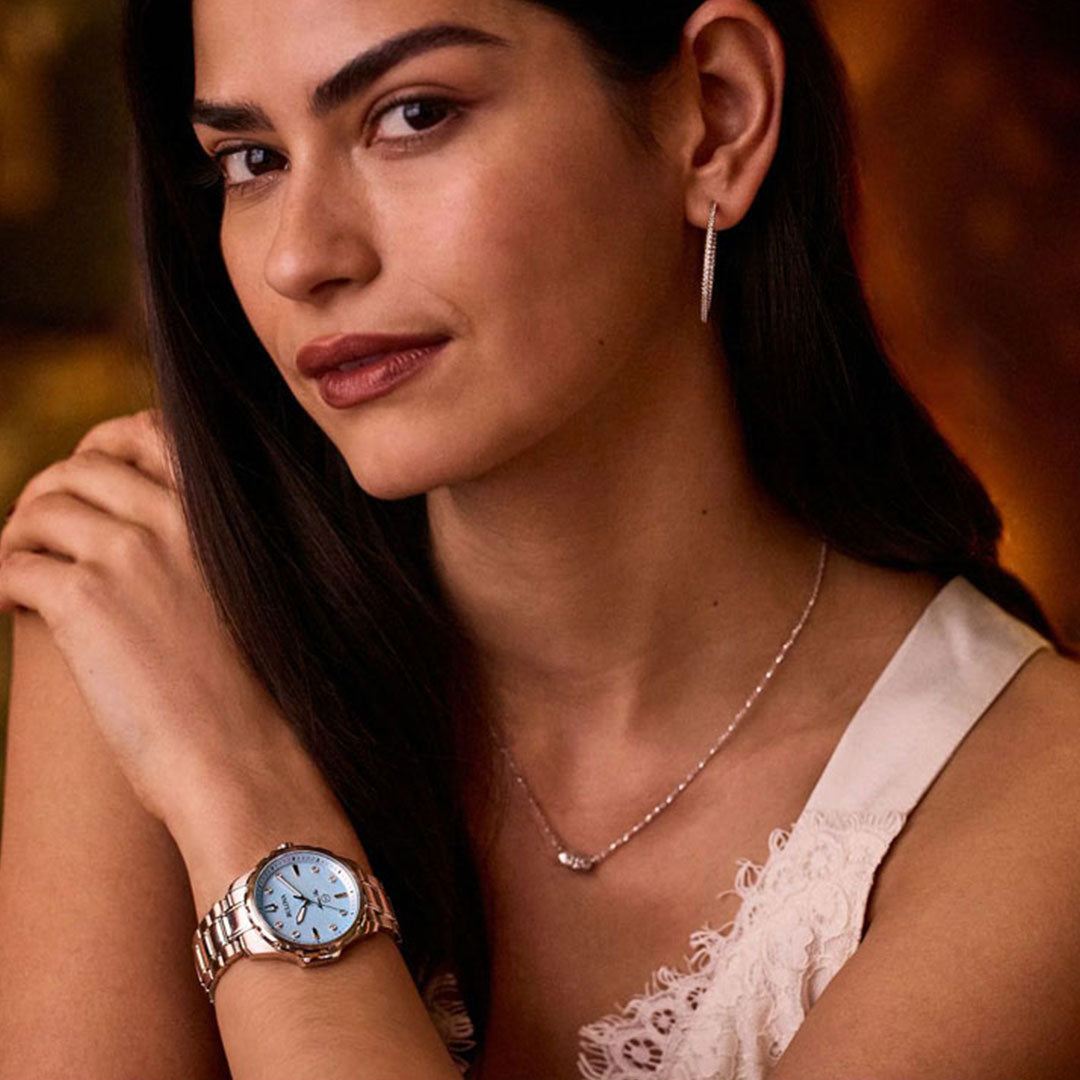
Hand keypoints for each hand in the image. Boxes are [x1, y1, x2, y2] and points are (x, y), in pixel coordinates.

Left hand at [0, 409, 303, 830]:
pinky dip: (0, 579)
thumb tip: (145, 542)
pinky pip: (12, 564)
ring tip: (18, 566)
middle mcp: (174, 519)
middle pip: (81, 468)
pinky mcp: (82, 601)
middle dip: (49, 491)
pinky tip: (10, 604)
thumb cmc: (251, 695)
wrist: (244, 757)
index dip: (105, 444)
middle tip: (37, 528)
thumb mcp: (241, 598)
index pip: (149, 435)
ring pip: (39, 511)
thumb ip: (201, 555)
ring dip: (18, 535)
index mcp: (217, 517)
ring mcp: (128, 554)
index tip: (86, 476)